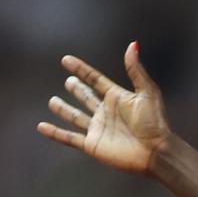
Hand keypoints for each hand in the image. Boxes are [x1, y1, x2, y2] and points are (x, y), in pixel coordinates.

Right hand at [36, 43, 168, 175]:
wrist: (156, 152)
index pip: (94, 80)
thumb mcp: (147, 92)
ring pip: (75, 117)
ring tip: (53, 102)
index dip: (81, 70)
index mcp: (116, 97)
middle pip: (86, 97)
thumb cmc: (155, 123)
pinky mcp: (93, 145)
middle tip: (69, 82)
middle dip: (77, 90)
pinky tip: (42, 127)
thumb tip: (133, 44)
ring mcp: (98, 129)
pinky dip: (55, 133)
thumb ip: (136, 69)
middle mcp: (105, 113)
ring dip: (64, 110)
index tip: (66, 60)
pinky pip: (70, 138)